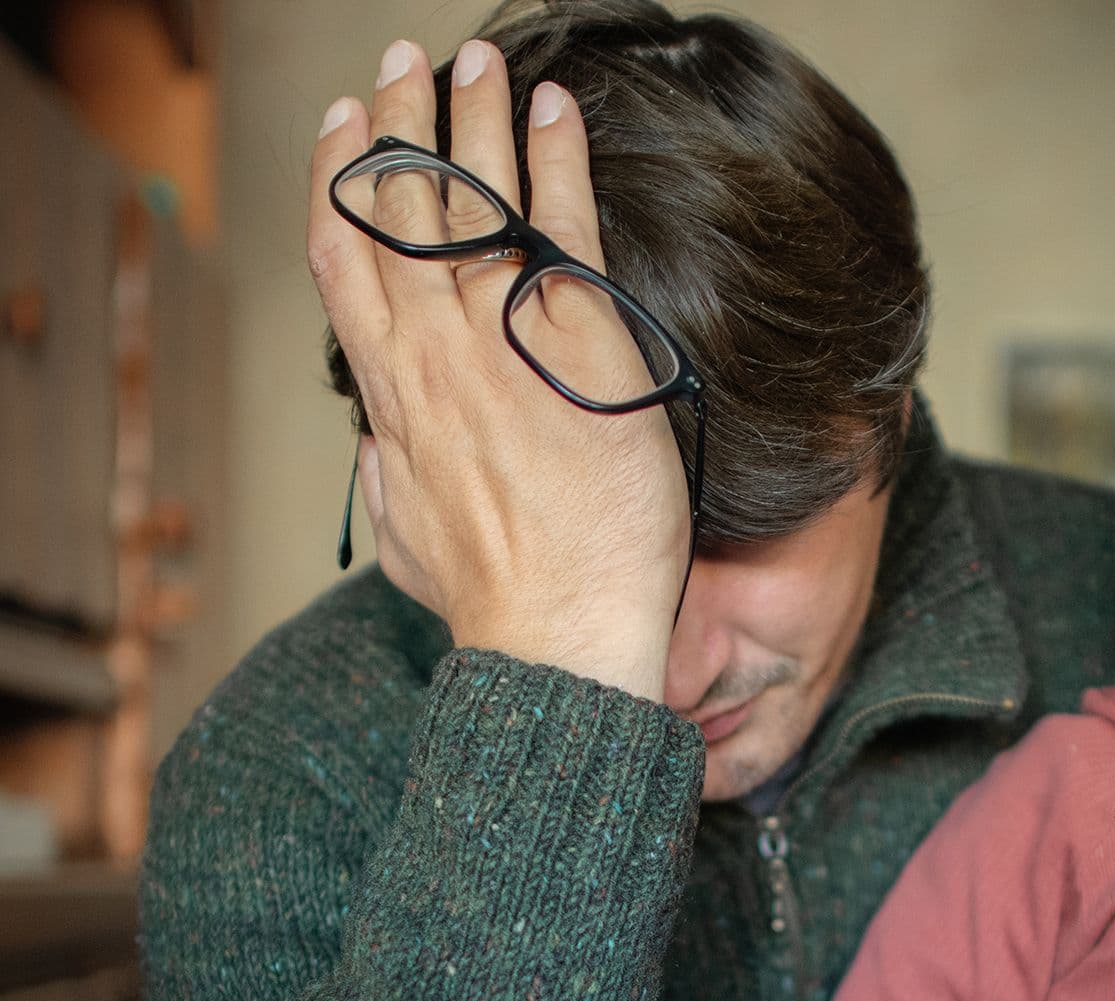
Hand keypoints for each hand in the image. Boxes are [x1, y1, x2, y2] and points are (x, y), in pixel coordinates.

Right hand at [307, 39, 690, 695]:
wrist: (560, 631)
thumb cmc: (491, 600)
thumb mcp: (405, 539)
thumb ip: (386, 481)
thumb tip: (376, 455)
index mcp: (392, 391)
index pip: (345, 257)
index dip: (340, 182)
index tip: (343, 133)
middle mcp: (433, 346)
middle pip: (399, 204)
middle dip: (398, 122)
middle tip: (402, 65)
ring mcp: (501, 335)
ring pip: (471, 196)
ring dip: (471, 115)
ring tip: (477, 59)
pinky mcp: (578, 338)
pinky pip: (562, 222)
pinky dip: (556, 157)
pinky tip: (556, 111)